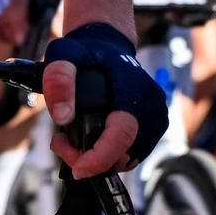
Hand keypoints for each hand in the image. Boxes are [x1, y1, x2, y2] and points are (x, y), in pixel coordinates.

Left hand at [43, 22, 167, 177]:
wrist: (107, 46)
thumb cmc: (86, 52)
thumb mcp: (64, 55)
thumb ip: (59, 80)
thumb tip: (62, 116)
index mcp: (133, 86)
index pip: (123, 132)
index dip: (100, 157)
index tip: (77, 168)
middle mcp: (151, 103)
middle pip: (123, 151)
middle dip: (90, 159)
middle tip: (61, 142)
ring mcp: (156, 116)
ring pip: (128, 157)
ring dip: (98, 159)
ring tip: (72, 139)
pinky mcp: (154, 126)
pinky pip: (131, 153)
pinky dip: (110, 155)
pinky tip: (91, 139)